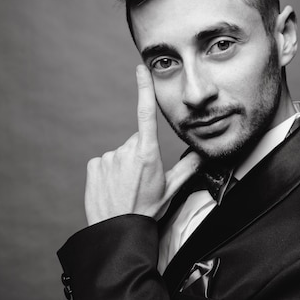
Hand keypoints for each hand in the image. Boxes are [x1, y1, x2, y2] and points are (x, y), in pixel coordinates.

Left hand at [84, 65, 201, 224]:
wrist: (118, 230)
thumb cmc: (147, 211)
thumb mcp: (172, 190)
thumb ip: (189, 168)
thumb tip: (205, 155)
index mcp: (148, 154)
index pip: (146, 114)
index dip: (143, 89)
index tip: (140, 69)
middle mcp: (127, 151)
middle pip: (136, 143)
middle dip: (140, 156)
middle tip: (142, 181)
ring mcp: (108, 158)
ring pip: (120, 154)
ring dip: (124, 166)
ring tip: (127, 188)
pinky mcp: (94, 166)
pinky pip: (105, 163)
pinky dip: (109, 172)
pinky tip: (113, 188)